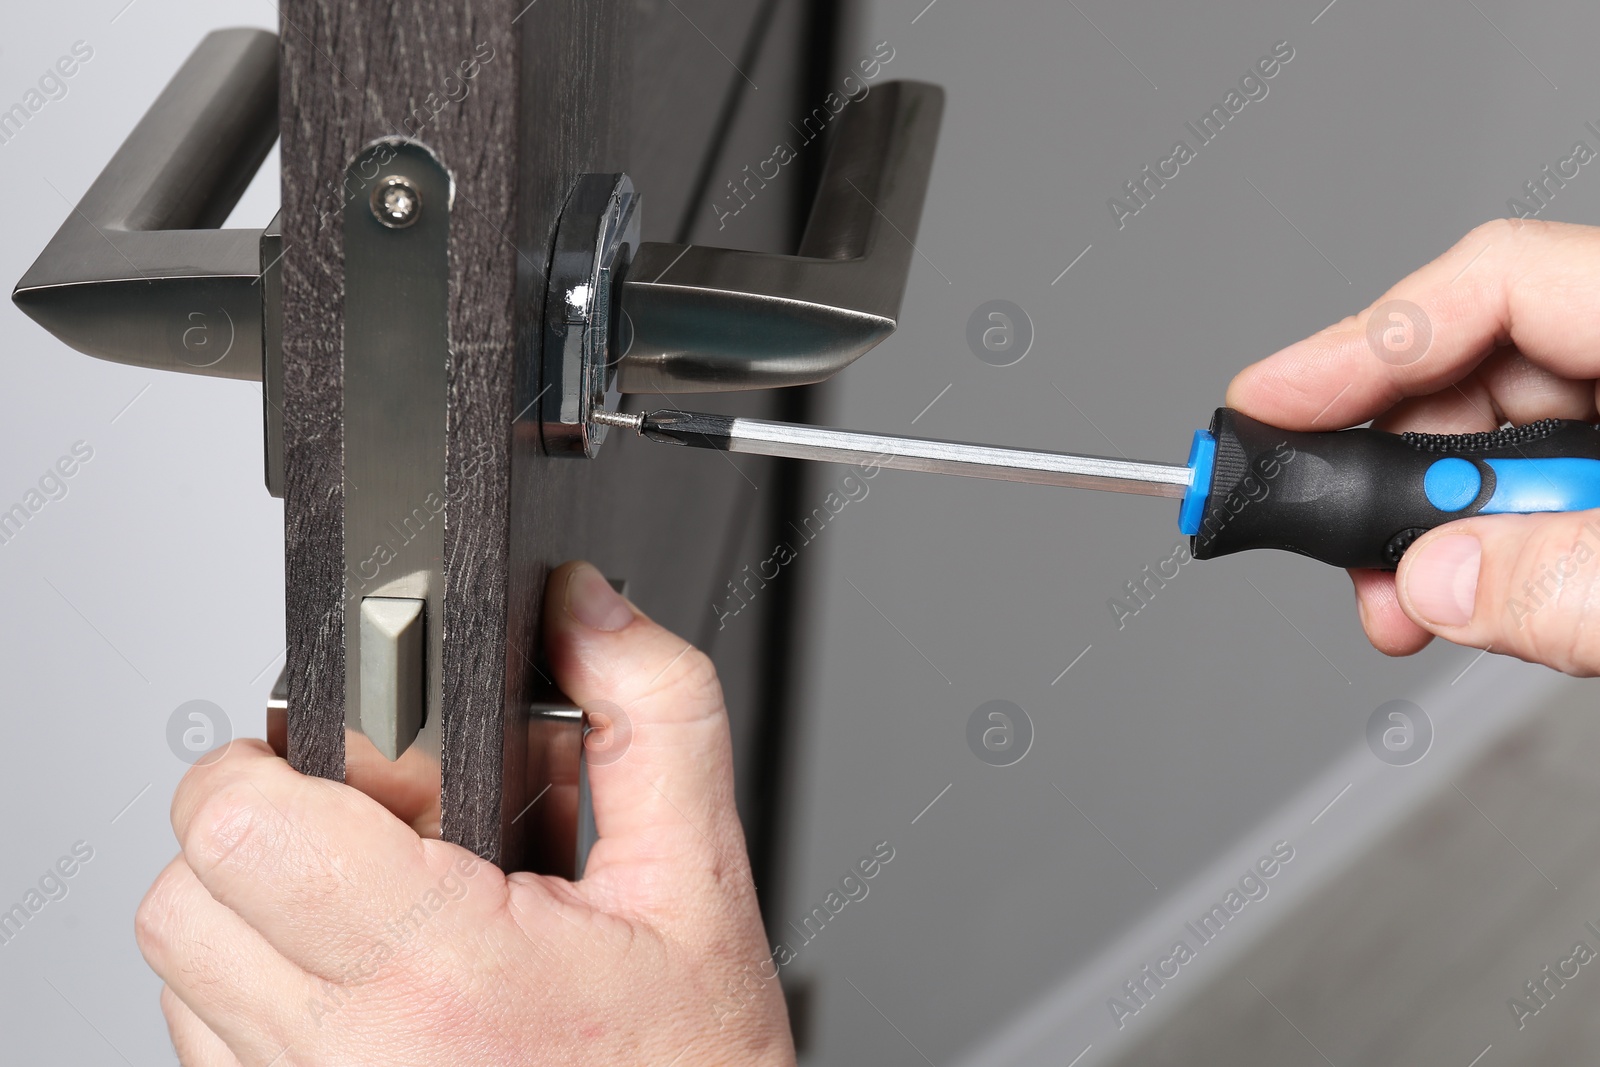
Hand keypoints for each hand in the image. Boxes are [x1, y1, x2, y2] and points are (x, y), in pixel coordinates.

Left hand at [136, 561, 795, 1065]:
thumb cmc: (690, 1065)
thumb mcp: (702, 874)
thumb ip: (652, 711)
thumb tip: (581, 606)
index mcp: (443, 973)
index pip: (238, 833)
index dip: (264, 768)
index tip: (327, 766)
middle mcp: (348, 1061)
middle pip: (180, 902)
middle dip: (255, 835)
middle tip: (359, 833)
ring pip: (181, 982)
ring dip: (255, 922)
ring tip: (378, 917)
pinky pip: (214, 1052)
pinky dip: (264, 1003)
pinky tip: (372, 987)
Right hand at [1228, 218, 1599, 674]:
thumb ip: (1570, 580)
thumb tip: (1435, 580)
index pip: (1496, 280)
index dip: (1364, 342)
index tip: (1269, 405)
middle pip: (1481, 365)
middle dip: (1394, 469)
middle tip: (1338, 548)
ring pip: (1507, 436)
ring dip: (1438, 526)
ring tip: (1410, 603)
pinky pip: (1550, 488)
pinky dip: (1499, 546)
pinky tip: (1476, 596)